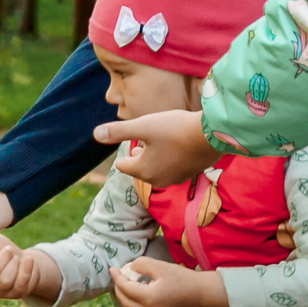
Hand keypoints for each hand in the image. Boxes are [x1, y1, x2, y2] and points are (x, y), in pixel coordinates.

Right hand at [0, 218, 61, 303]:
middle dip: (2, 258)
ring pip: (5, 280)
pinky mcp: (17, 293)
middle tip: (9, 249)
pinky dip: (26, 270)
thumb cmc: (5, 252)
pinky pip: (21, 283)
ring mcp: (2, 291)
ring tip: (17, 257)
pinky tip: (29, 259)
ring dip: (13, 265)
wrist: (25, 263)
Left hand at [93, 109, 221, 186]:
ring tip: (162, 139)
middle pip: (140, 168)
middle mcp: (158, 181)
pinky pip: (172, 168)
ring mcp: (175, 179)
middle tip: (147, 137)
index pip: (123, 164)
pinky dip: (171, 158)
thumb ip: (118, 131)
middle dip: (141, 154)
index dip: (127, 148)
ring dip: (156, 156)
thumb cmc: (175, 128)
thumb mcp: (143, 125)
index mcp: (143, 171)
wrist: (212, 134)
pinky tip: (179, 144)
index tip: (137, 137)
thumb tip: (95, 135)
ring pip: (156, 169)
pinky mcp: (190, 175)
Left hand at [109, 257, 223, 306]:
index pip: (124, 288)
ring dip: (124, 296)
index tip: (112, 268)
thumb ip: (140, 265)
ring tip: (126, 283)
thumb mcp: (160, 266)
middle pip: (124, 301)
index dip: (117, 277)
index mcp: (148, 298)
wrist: (201, 294)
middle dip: (118, 288)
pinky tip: (137, 291)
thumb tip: (127, 269)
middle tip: (118, 275)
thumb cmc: (182, 278)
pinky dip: (133, 303)